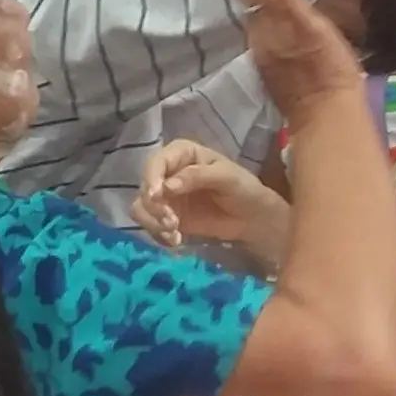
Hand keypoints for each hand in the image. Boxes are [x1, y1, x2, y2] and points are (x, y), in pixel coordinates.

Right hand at [132, 140, 291, 265]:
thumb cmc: (243, 189)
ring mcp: (165, 196)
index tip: (156, 197)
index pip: (157, 162)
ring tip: (174, 235)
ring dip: (153, 223)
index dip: (151, 178)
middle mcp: (168, 172)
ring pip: (142, 207)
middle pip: (145, 186)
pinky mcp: (166, 217)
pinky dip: (157, 234)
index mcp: (182, 153)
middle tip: (172, 223)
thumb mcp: (226, 177)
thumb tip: (167, 186)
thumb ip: (197, 176)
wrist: (253, 218)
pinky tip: (175, 241)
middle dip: (154, 207)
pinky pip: (149, 225)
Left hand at [240, 0, 365, 122]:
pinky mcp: (270, 64)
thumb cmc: (329, 72)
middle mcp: (259, 35)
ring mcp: (263, 51)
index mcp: (269, 23)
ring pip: (254, 9)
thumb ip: (291, 0)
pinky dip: (266, 6)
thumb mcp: (316, 30)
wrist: (326, 117)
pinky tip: (277, 5)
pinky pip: (261, 24)